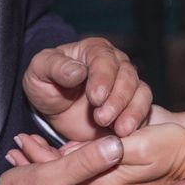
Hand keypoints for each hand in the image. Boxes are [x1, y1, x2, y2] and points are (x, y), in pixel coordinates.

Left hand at [24, 38, 151, 140]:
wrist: (54, 111)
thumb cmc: (46, 85)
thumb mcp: (40, 73)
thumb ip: (55, 67)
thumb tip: (77, 71)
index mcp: (93, 51)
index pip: (104, 59)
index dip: (103, 78)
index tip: (95, 98)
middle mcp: (116, 64)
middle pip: (127, 75)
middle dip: (117, 98)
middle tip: (102, 118)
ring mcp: (127, 85)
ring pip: (141, 92)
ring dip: (131, 111)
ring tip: (119, 130)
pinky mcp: (132, 106)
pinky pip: (144, 111)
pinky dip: (137, 122)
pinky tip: (125, 134)